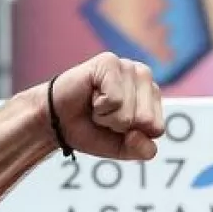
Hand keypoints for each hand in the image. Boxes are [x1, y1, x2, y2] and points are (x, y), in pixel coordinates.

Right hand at [35, 52, 165, 160]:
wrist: (56, 121)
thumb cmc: (91, 129)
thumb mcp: (122, 148)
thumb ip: (142, 149)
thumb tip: (143, 133)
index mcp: (153, 96)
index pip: (157, 128)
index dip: (132, 135)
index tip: (115, 125)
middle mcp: (144, 76)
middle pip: (146, 120)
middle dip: (120, 126)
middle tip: (103, 114)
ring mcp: (128, 66)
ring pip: (129, 111)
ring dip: (107, 117)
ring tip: (96, 105)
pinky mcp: (109, 62)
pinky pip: (115, 99)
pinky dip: (100, 106)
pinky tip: (91, 95)